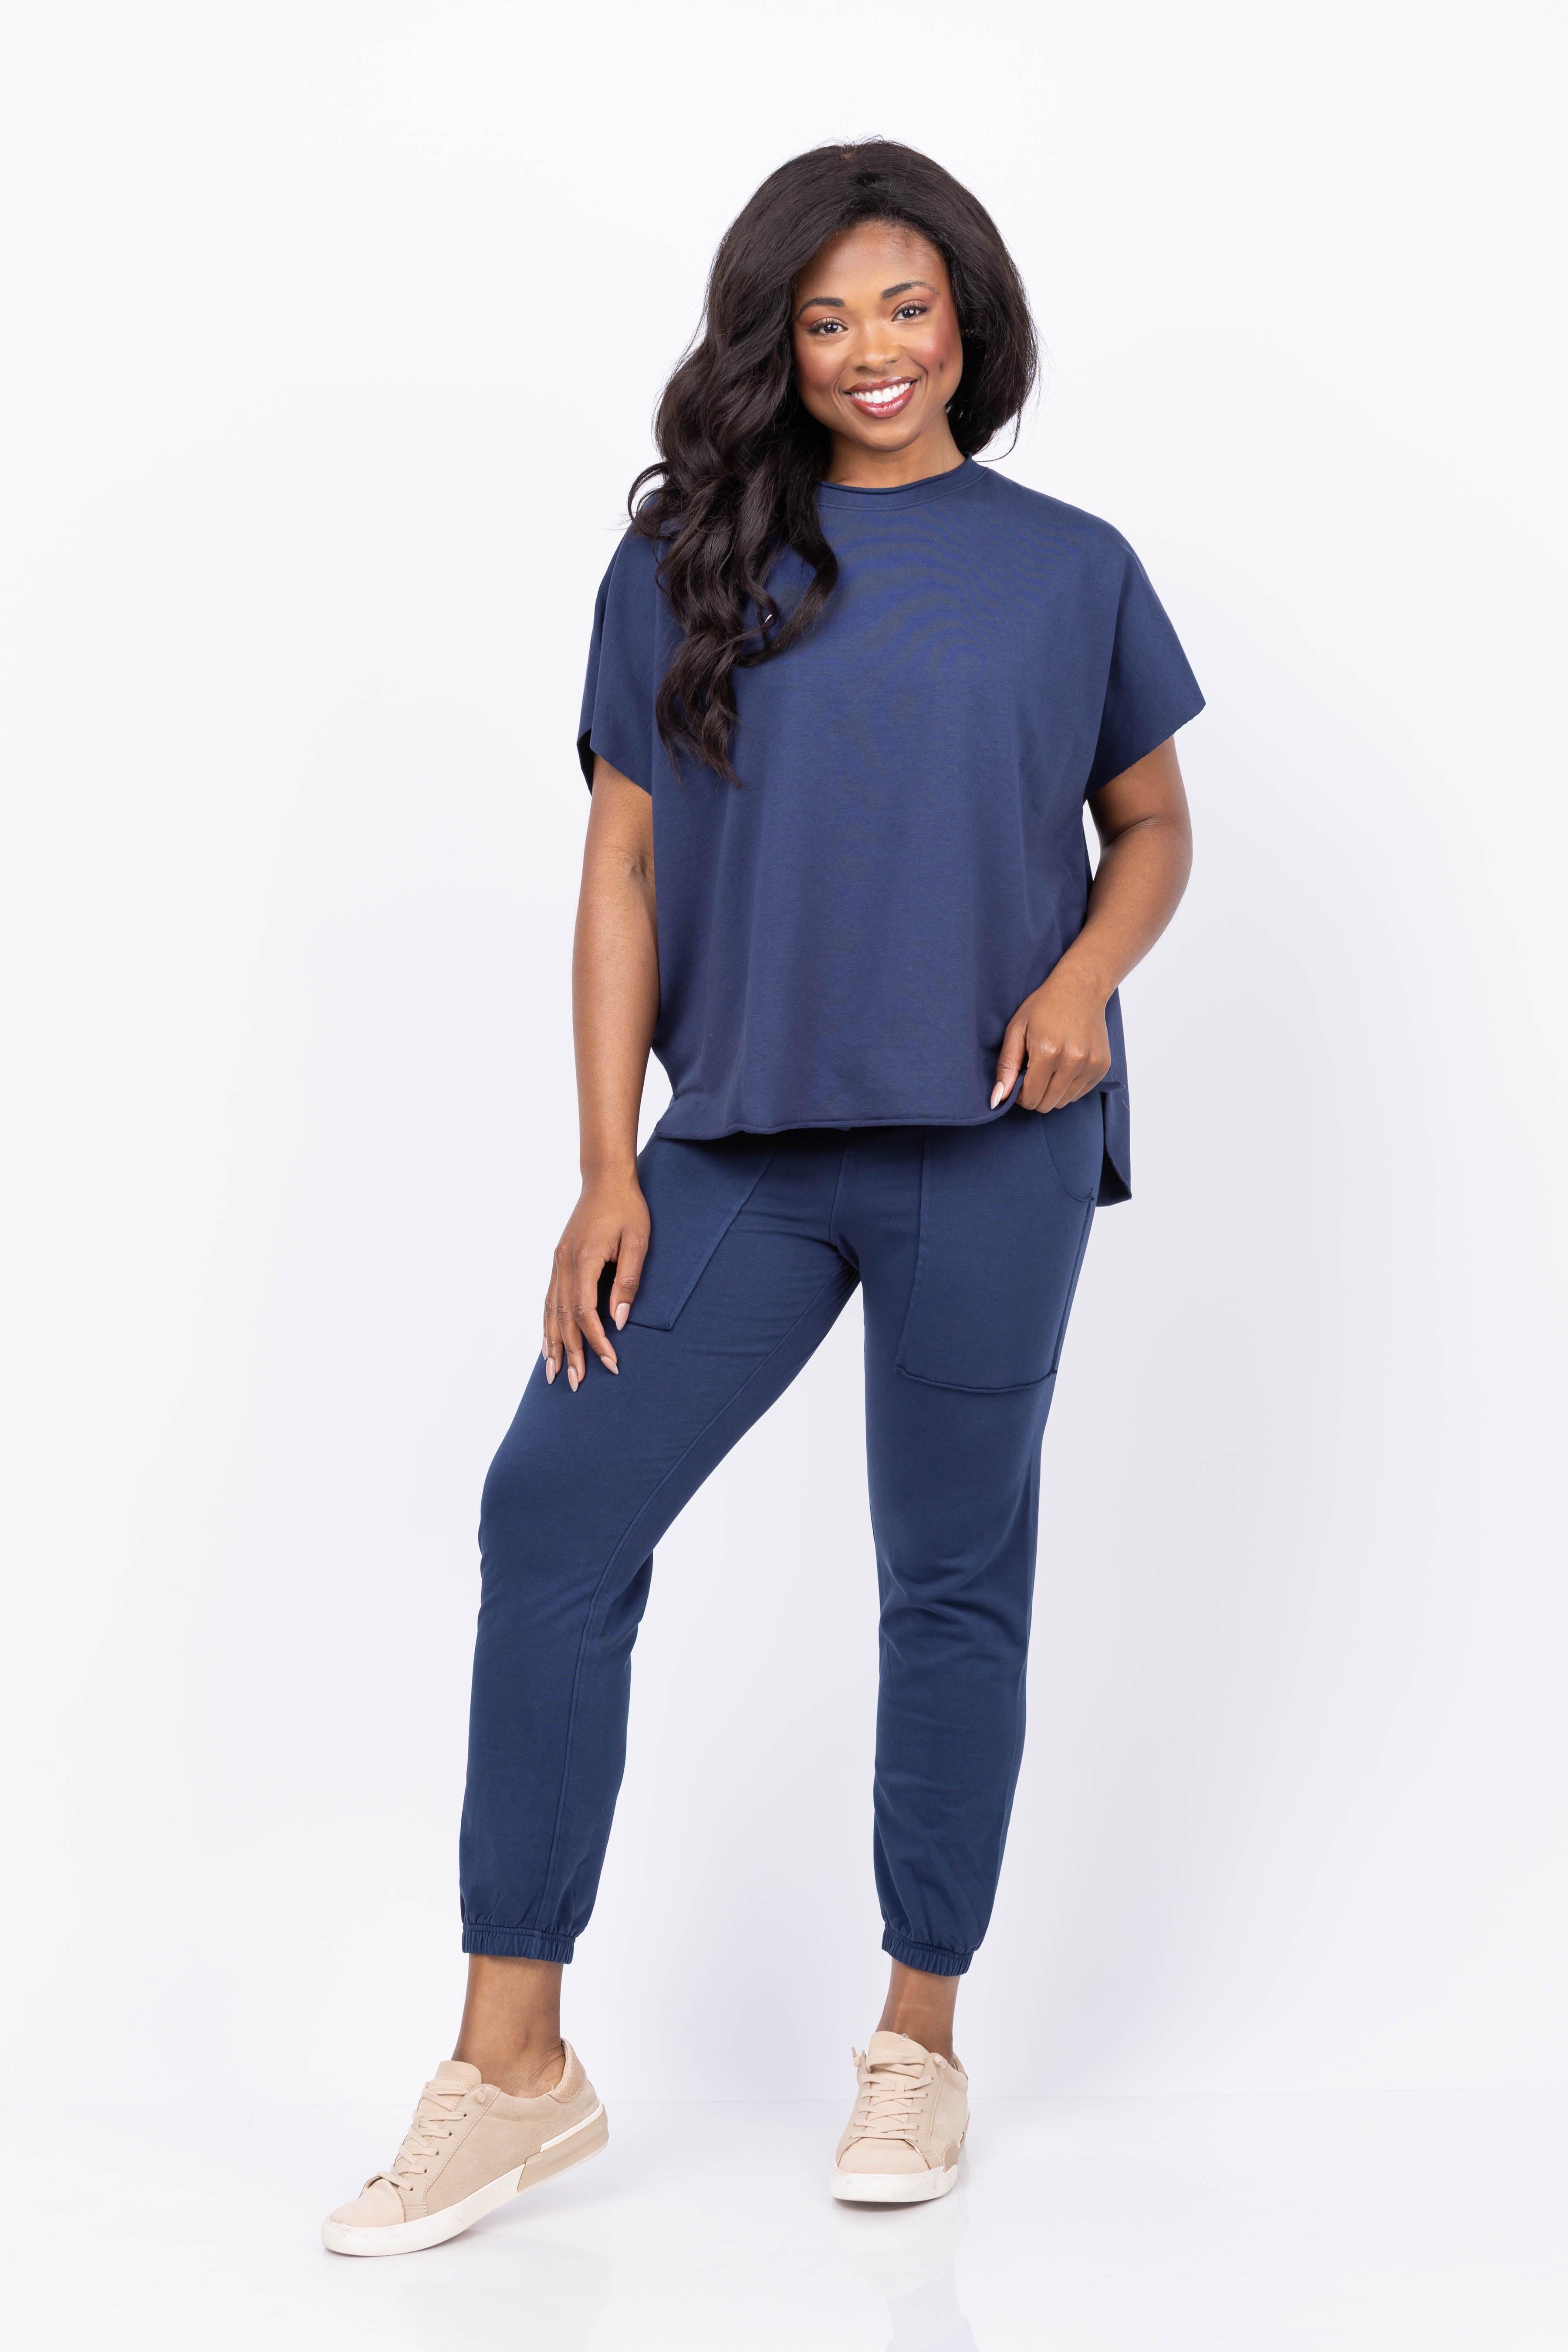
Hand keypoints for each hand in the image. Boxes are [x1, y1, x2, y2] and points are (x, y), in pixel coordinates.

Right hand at [543, 1169, 649, 1390]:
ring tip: (553, 1372)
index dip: (596, 1340)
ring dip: (552, 1344)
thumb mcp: (637, 1242)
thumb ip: (628, 1281)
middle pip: (563, 1318)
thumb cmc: (627, 1208)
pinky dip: (546, 1323)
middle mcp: (564, 1263)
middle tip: (577, 1383)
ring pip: (550, 1311)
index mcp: (584, 1259)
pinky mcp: (558, 1260)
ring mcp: (558, 1262)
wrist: (606, 1179)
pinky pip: (548, 1298)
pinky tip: (547, 1342)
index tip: (610, 1362)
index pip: (585, 1312)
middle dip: (571, 1353)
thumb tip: (619, 1321)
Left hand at [990, 963, 1112, 1113]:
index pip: (1030, 1098)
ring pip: (1064, 1102)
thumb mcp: (1016, 1029)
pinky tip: (1065, 1065)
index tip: (1019, 1080)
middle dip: (1035, 1095)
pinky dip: (1069, 1086)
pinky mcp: (1102, 1067)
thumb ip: (1006, 1066)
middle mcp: (1073, 1061)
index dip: (1020, 1095)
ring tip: (1050, 1067)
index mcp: (1048, 1052)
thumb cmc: (1044, 1006)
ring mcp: (1091, 1065)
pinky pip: (1080, 1093)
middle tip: (1032, 1074)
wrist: (1081, 988)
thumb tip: (997, 1100)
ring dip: (1052, 1092)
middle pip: (1047, 1104)